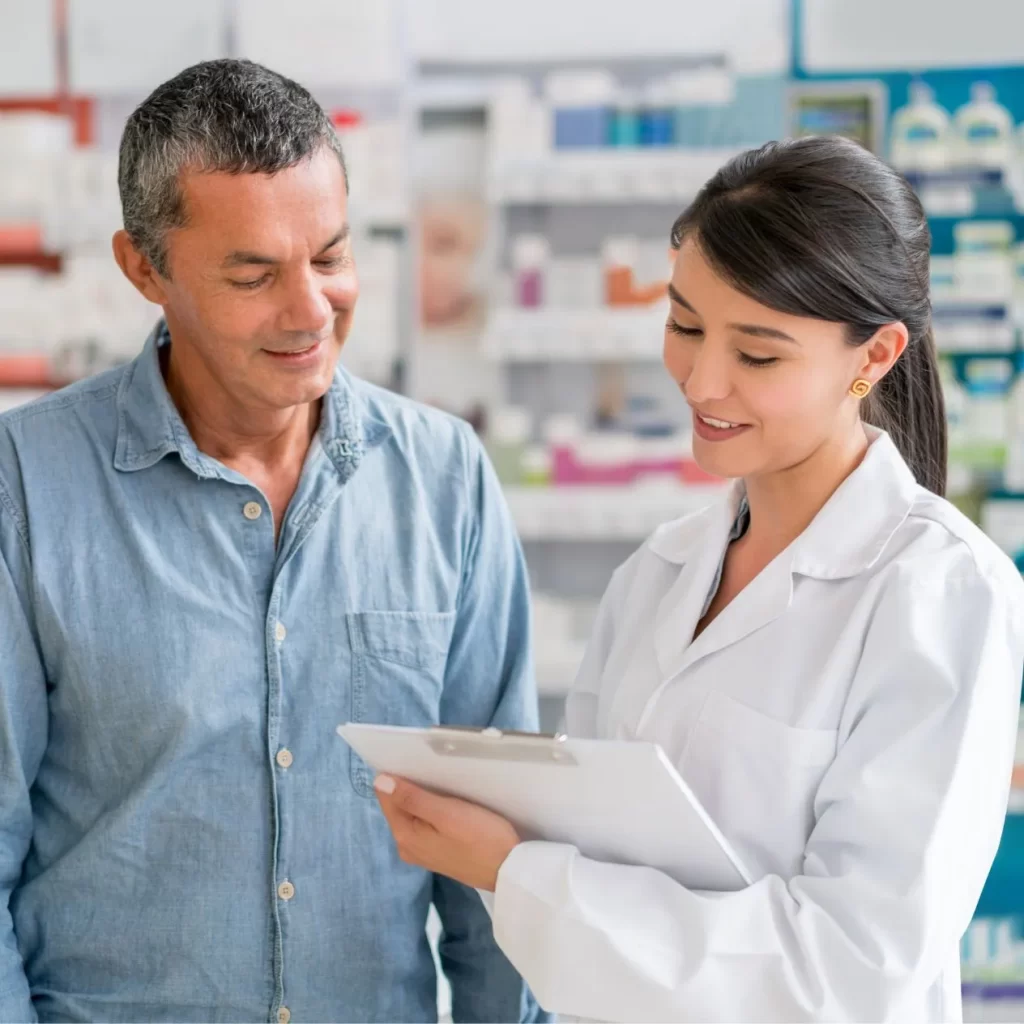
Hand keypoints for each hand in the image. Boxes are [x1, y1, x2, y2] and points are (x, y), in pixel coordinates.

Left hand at [374, 775, 519, 891]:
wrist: (509, 870)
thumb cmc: (480, 838)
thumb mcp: (446, 813)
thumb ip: (412, 798)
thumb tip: (380, 781)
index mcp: (405, 836)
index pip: (386, 796)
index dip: (397, 775)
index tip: (414, 760)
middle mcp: (407, 846)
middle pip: (398, 805)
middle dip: (411, 785)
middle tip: (433, 769)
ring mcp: (422, 851)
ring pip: (413, 813)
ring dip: (423, 797)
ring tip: (443, 783)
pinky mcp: (436, 852)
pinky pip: (425, 823)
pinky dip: (432, 810)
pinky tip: (448, 803)